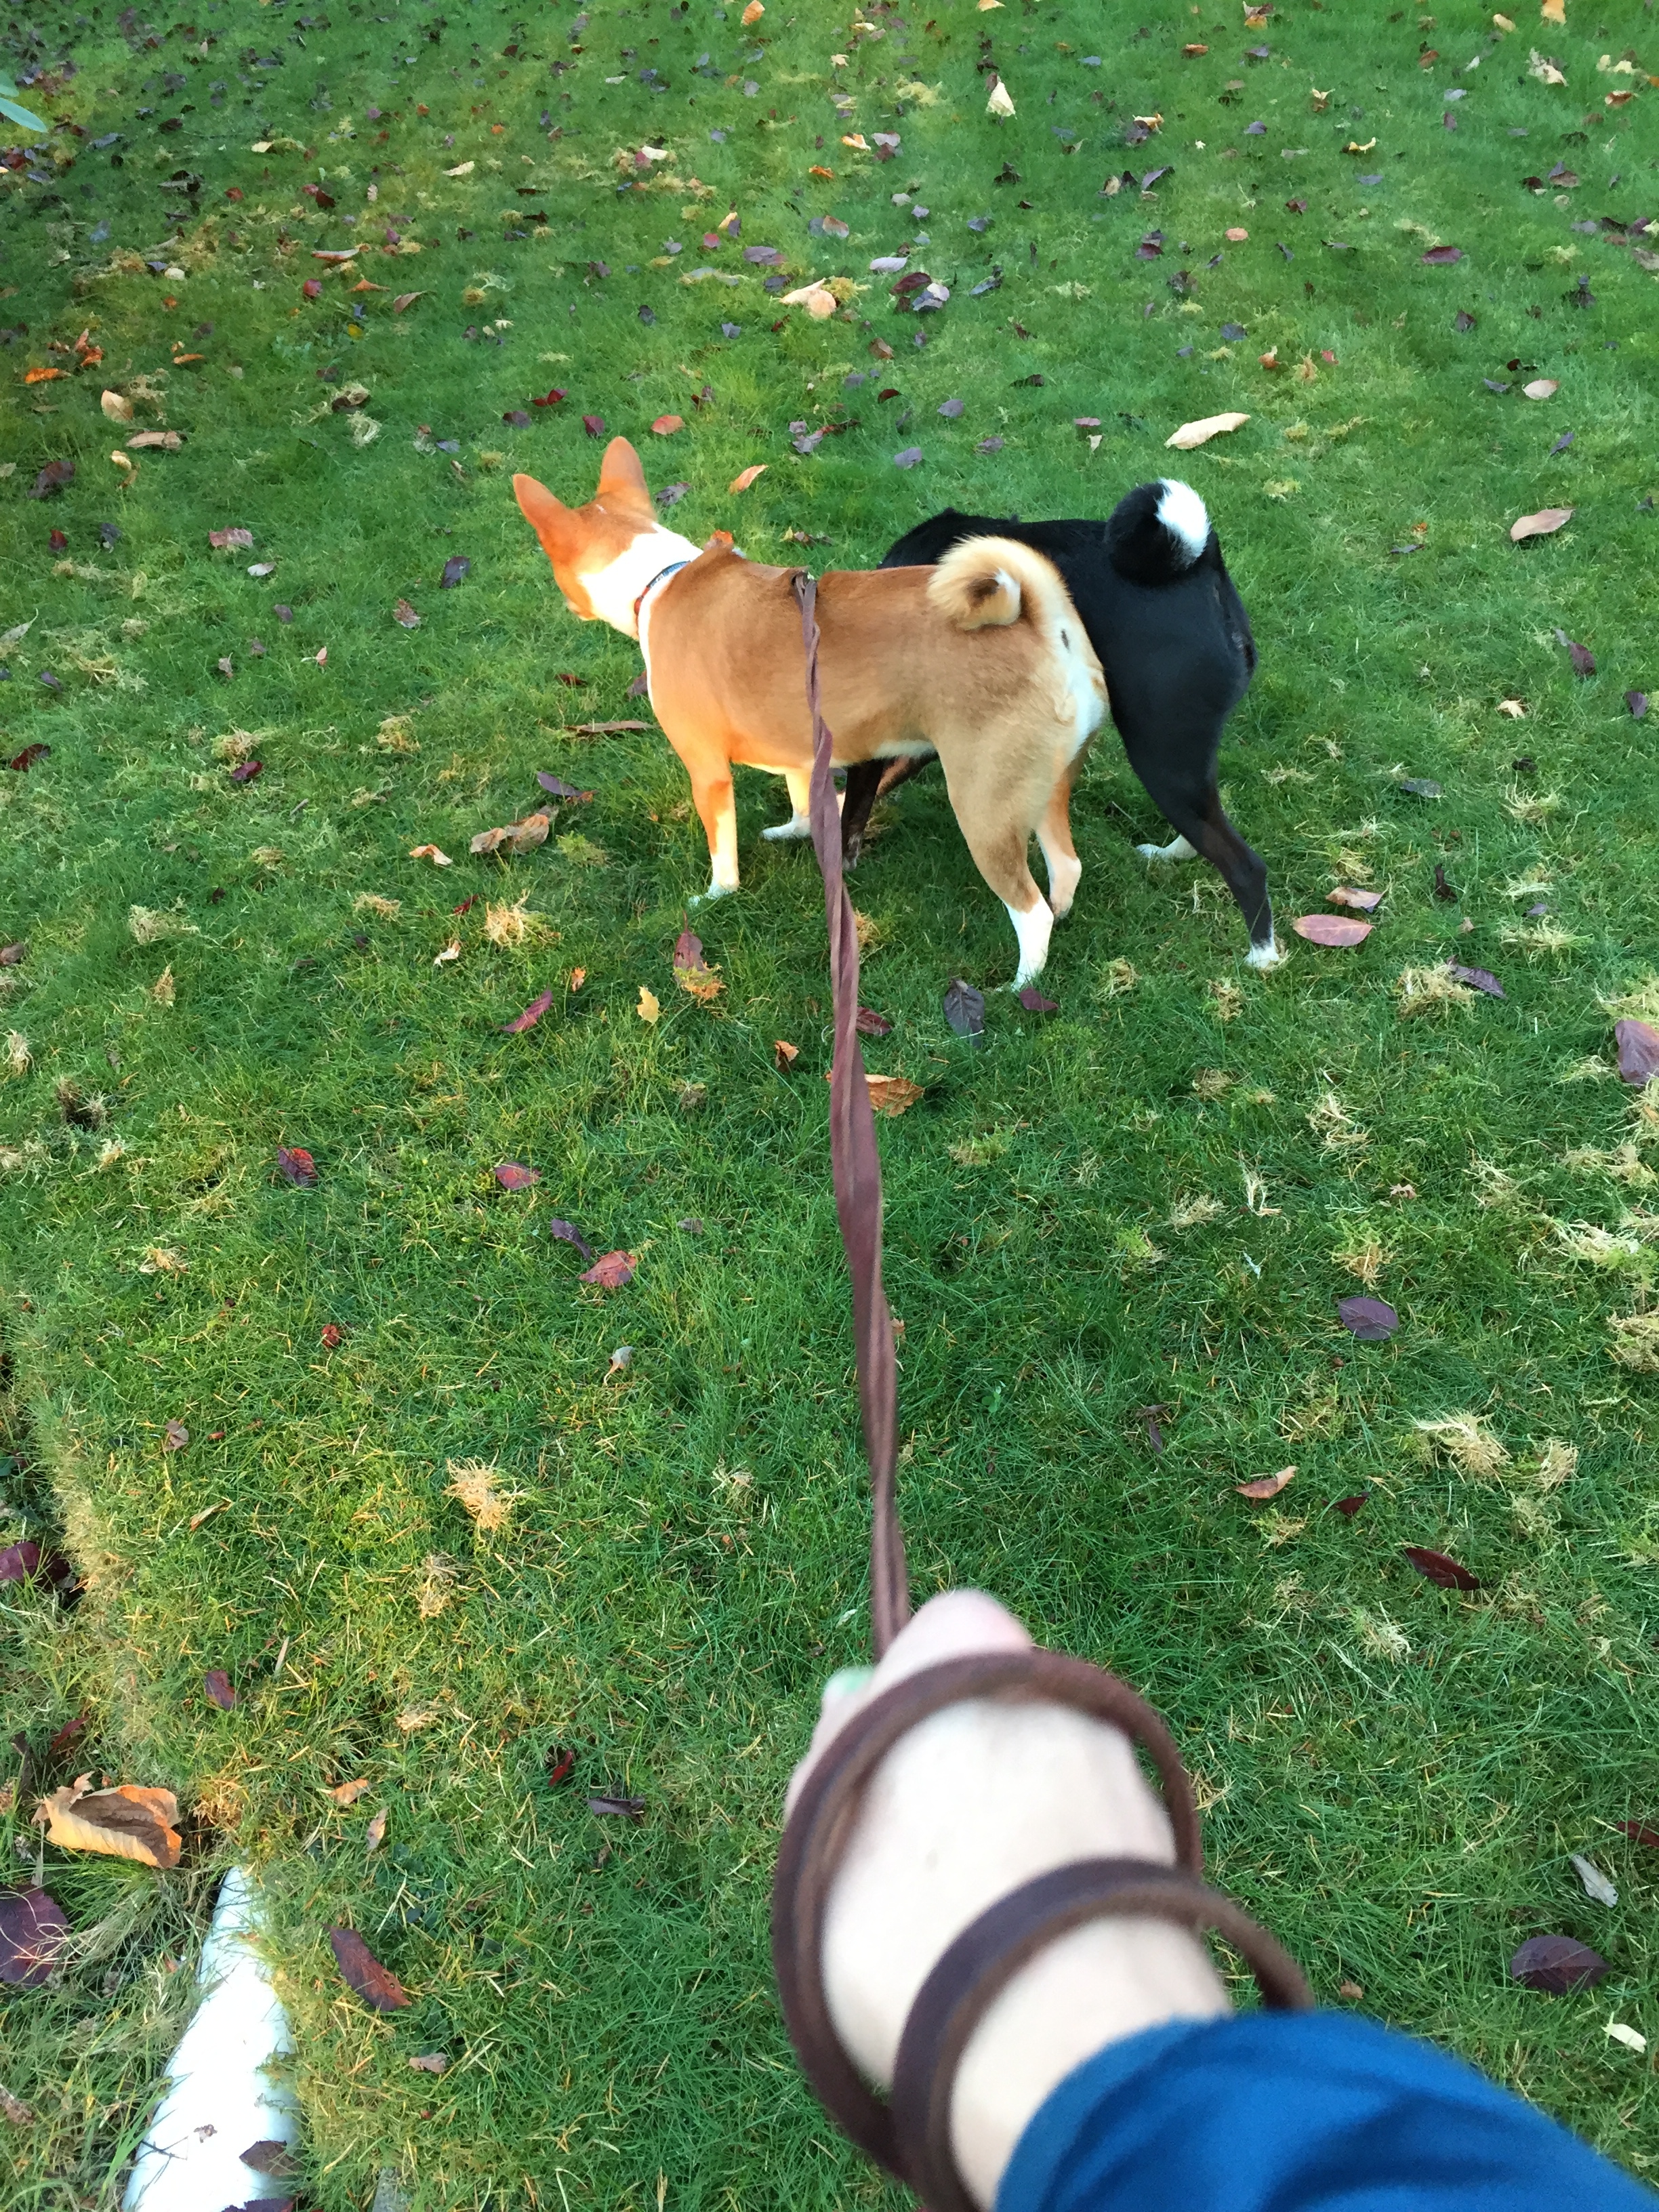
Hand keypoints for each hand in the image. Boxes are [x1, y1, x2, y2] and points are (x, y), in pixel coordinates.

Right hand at [786, 1591, 1229, 2208]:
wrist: (1063, 2047)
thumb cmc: (914, 1935)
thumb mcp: (819, 1841)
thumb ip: (833, 1758)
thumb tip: (848, 1700)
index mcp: (970, 1668)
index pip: (946, 1626)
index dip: (908, 1688)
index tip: (876, 1763)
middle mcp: (1060, 1702)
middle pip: (999, 1716)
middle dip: (965, 1770)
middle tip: (920, 1861)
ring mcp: (1124, 1776)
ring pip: (1053, 1785)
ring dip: (1022, 1830)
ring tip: (976, 1928)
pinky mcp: (1167, 1855)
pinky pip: (1097, 1848)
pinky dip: (1067, 1881)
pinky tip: (1033, 1950)